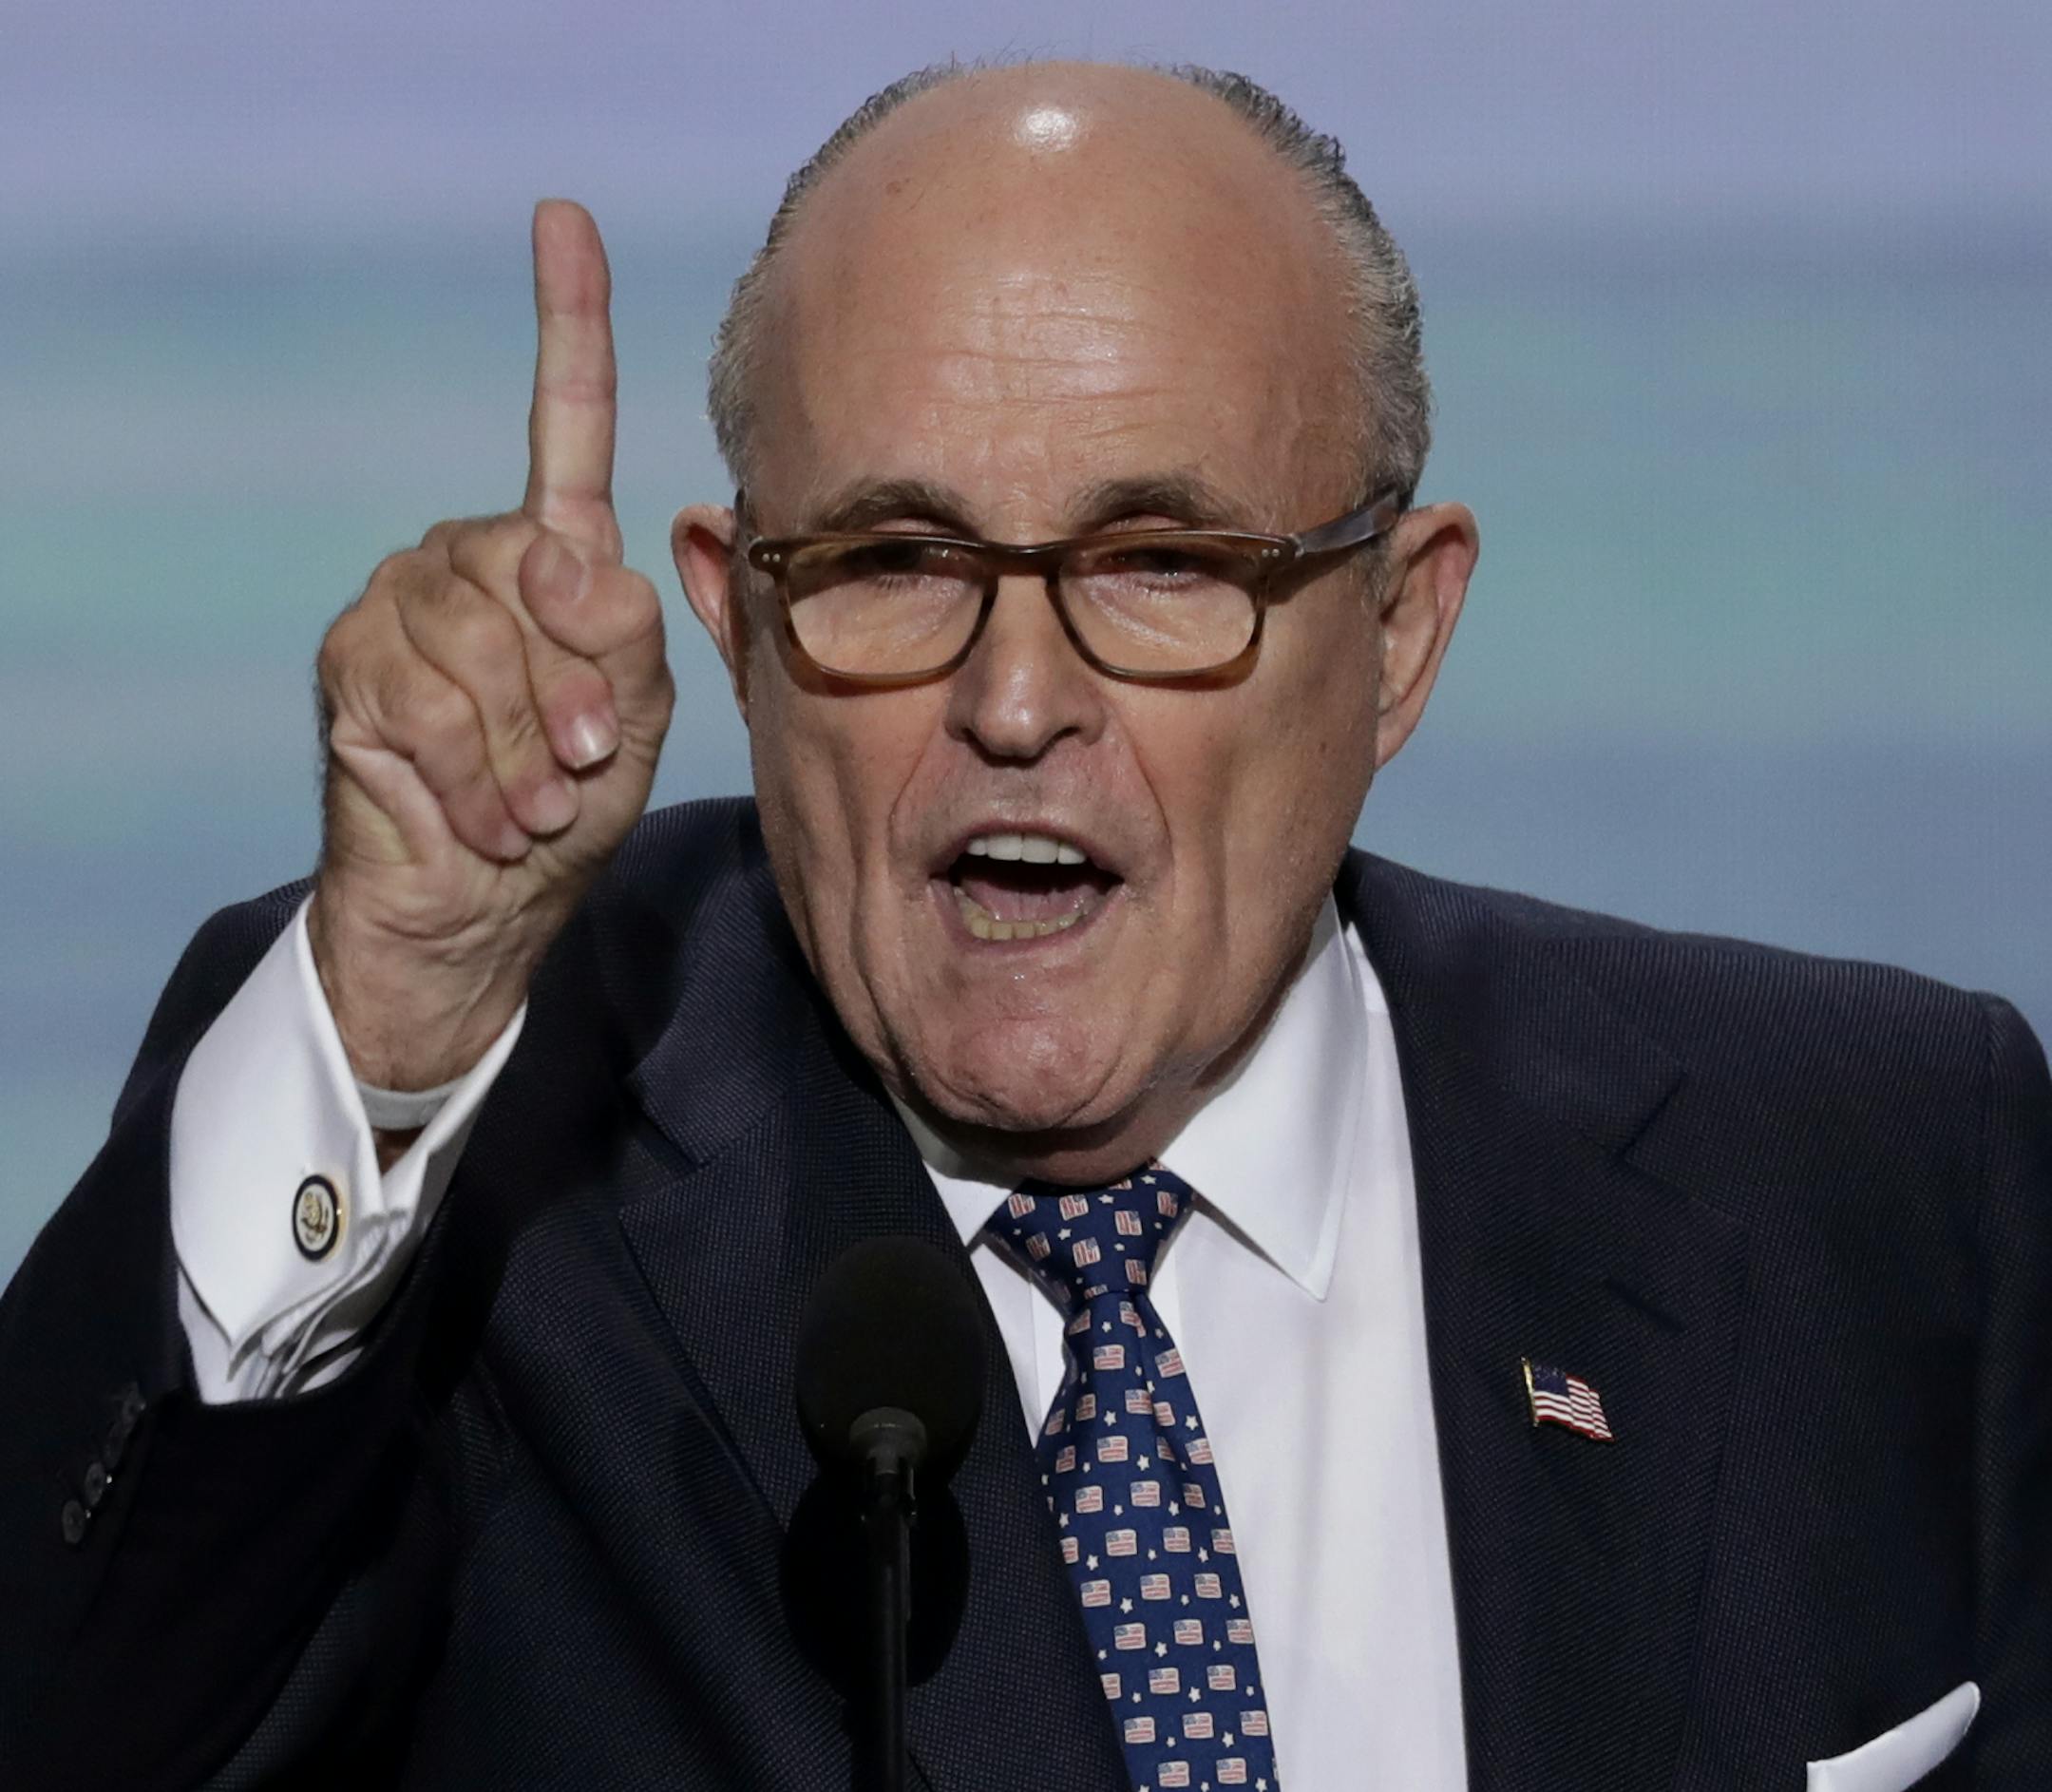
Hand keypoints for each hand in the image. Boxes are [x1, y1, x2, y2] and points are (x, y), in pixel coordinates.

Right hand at [309, 201, 672, 1099]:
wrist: (482, 909)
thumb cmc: (572, 807)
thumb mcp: (638, 721)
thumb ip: (630, 633)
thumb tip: (570, 554)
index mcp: (552, 558)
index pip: (563, 426)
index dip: (568, 323)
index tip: (560, 217)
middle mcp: (473, 560)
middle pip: (536, 569)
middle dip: (577, 686)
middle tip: (586, 765)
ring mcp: (401, 605)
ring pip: (479, 640)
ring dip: (526, 745)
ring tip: (537, 804)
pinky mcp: (350, 666)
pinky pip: (424, 701)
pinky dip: (474, 777)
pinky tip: (486, 820)